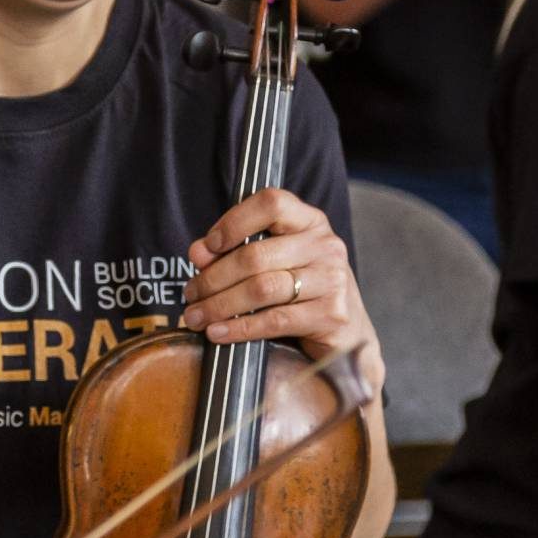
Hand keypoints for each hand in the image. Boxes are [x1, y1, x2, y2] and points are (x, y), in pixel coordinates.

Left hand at [183, 189, 385, 398]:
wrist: (348, 335)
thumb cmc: (303, 293)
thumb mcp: (274, 263)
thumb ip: (236, 252)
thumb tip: (198, 253)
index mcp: (311, 222)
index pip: (272, 203)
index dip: (234, 221)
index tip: (208, 246)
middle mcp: (325, 246)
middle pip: (256, 255)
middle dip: (213, 277)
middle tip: (190, 294)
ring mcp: (332, 280)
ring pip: (261, 289)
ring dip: (220, 304)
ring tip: (196, 316)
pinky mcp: (331, 315)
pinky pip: (274, 320)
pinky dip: (240, 328)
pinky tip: (218, 333)